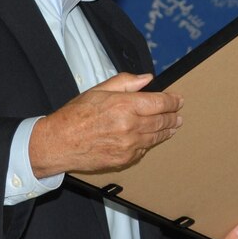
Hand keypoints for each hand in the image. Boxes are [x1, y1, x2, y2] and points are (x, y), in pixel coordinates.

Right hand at [29, 72, 183, 175]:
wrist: (58, 143)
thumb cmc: (75, 115)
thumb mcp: (99, 90)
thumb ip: (126, 82)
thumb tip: (147, 78)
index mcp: (125, 105)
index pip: (160, 102)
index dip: (173, 101)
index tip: (178, 100)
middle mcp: (130, 126)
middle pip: (162, 121)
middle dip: (173, 117)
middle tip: (178, 115)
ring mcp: (128, 145)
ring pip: (156, 137)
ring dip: (167, 131)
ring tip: (173, 127)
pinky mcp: (124, 160)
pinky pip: (143, 150)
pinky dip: (149, 143)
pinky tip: (152, 139)